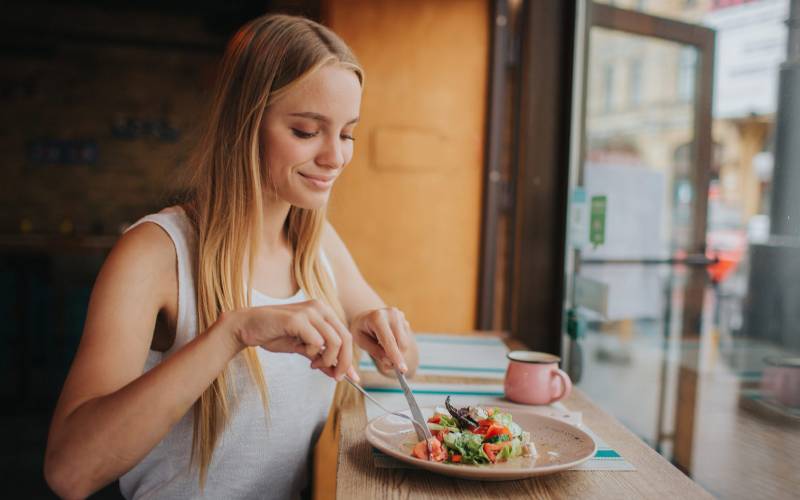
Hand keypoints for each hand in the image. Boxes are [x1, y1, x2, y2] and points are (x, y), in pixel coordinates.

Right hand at [231, 300, 357, 380]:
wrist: (247, 326)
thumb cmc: (275, 335)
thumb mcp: (302, 348)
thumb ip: (320, 357)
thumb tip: (338, 374)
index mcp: (323, 312)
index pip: (345, 336)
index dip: (349, 358)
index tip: (353, 377)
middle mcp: (320, 308)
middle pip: (345, 338)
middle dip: (344, 362)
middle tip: (336, 377)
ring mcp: (309, 312)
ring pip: (334, 341)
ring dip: (327, 359)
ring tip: (314, 364)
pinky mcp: (298, 319)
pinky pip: (316, 342)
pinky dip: (313, 353)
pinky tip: (303, 353)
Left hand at [350, 307, 413, 373]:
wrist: (365, 316)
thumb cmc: (361, 330)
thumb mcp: (361, 342)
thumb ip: (375, 352)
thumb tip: (389, 362)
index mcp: (377, 317)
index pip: (389, 341)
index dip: (395, 356)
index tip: (402, 370)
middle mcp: (392, 314)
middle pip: (401, 343)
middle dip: (396, 357)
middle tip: (386, 366)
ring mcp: (400, 316)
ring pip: (405, 343)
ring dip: (397, 352)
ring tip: (382, 349)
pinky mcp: (404, 320)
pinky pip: (405, 339)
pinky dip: (398, 346)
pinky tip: (387, 341)